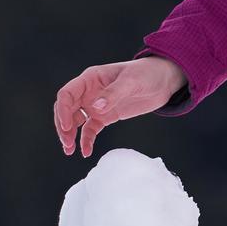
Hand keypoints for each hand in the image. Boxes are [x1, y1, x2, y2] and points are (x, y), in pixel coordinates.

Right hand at [52, 55, 186, 156]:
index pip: (67, 94)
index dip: (63, 110)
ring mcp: (96, 105)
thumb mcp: (131, 81)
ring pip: (75, 121)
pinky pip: (90, 130)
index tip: (68, 127)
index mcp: (91, 78)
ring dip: (69, 135)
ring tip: (70, 150)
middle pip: (67, 109)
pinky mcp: (105, 116)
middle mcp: (89, 92)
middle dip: (63, 126)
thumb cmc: (146, 73)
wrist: (163, 81)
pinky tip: (86, 152)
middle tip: (67, 143)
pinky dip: (86, 140)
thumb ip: (113, 93)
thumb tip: (95, 107)